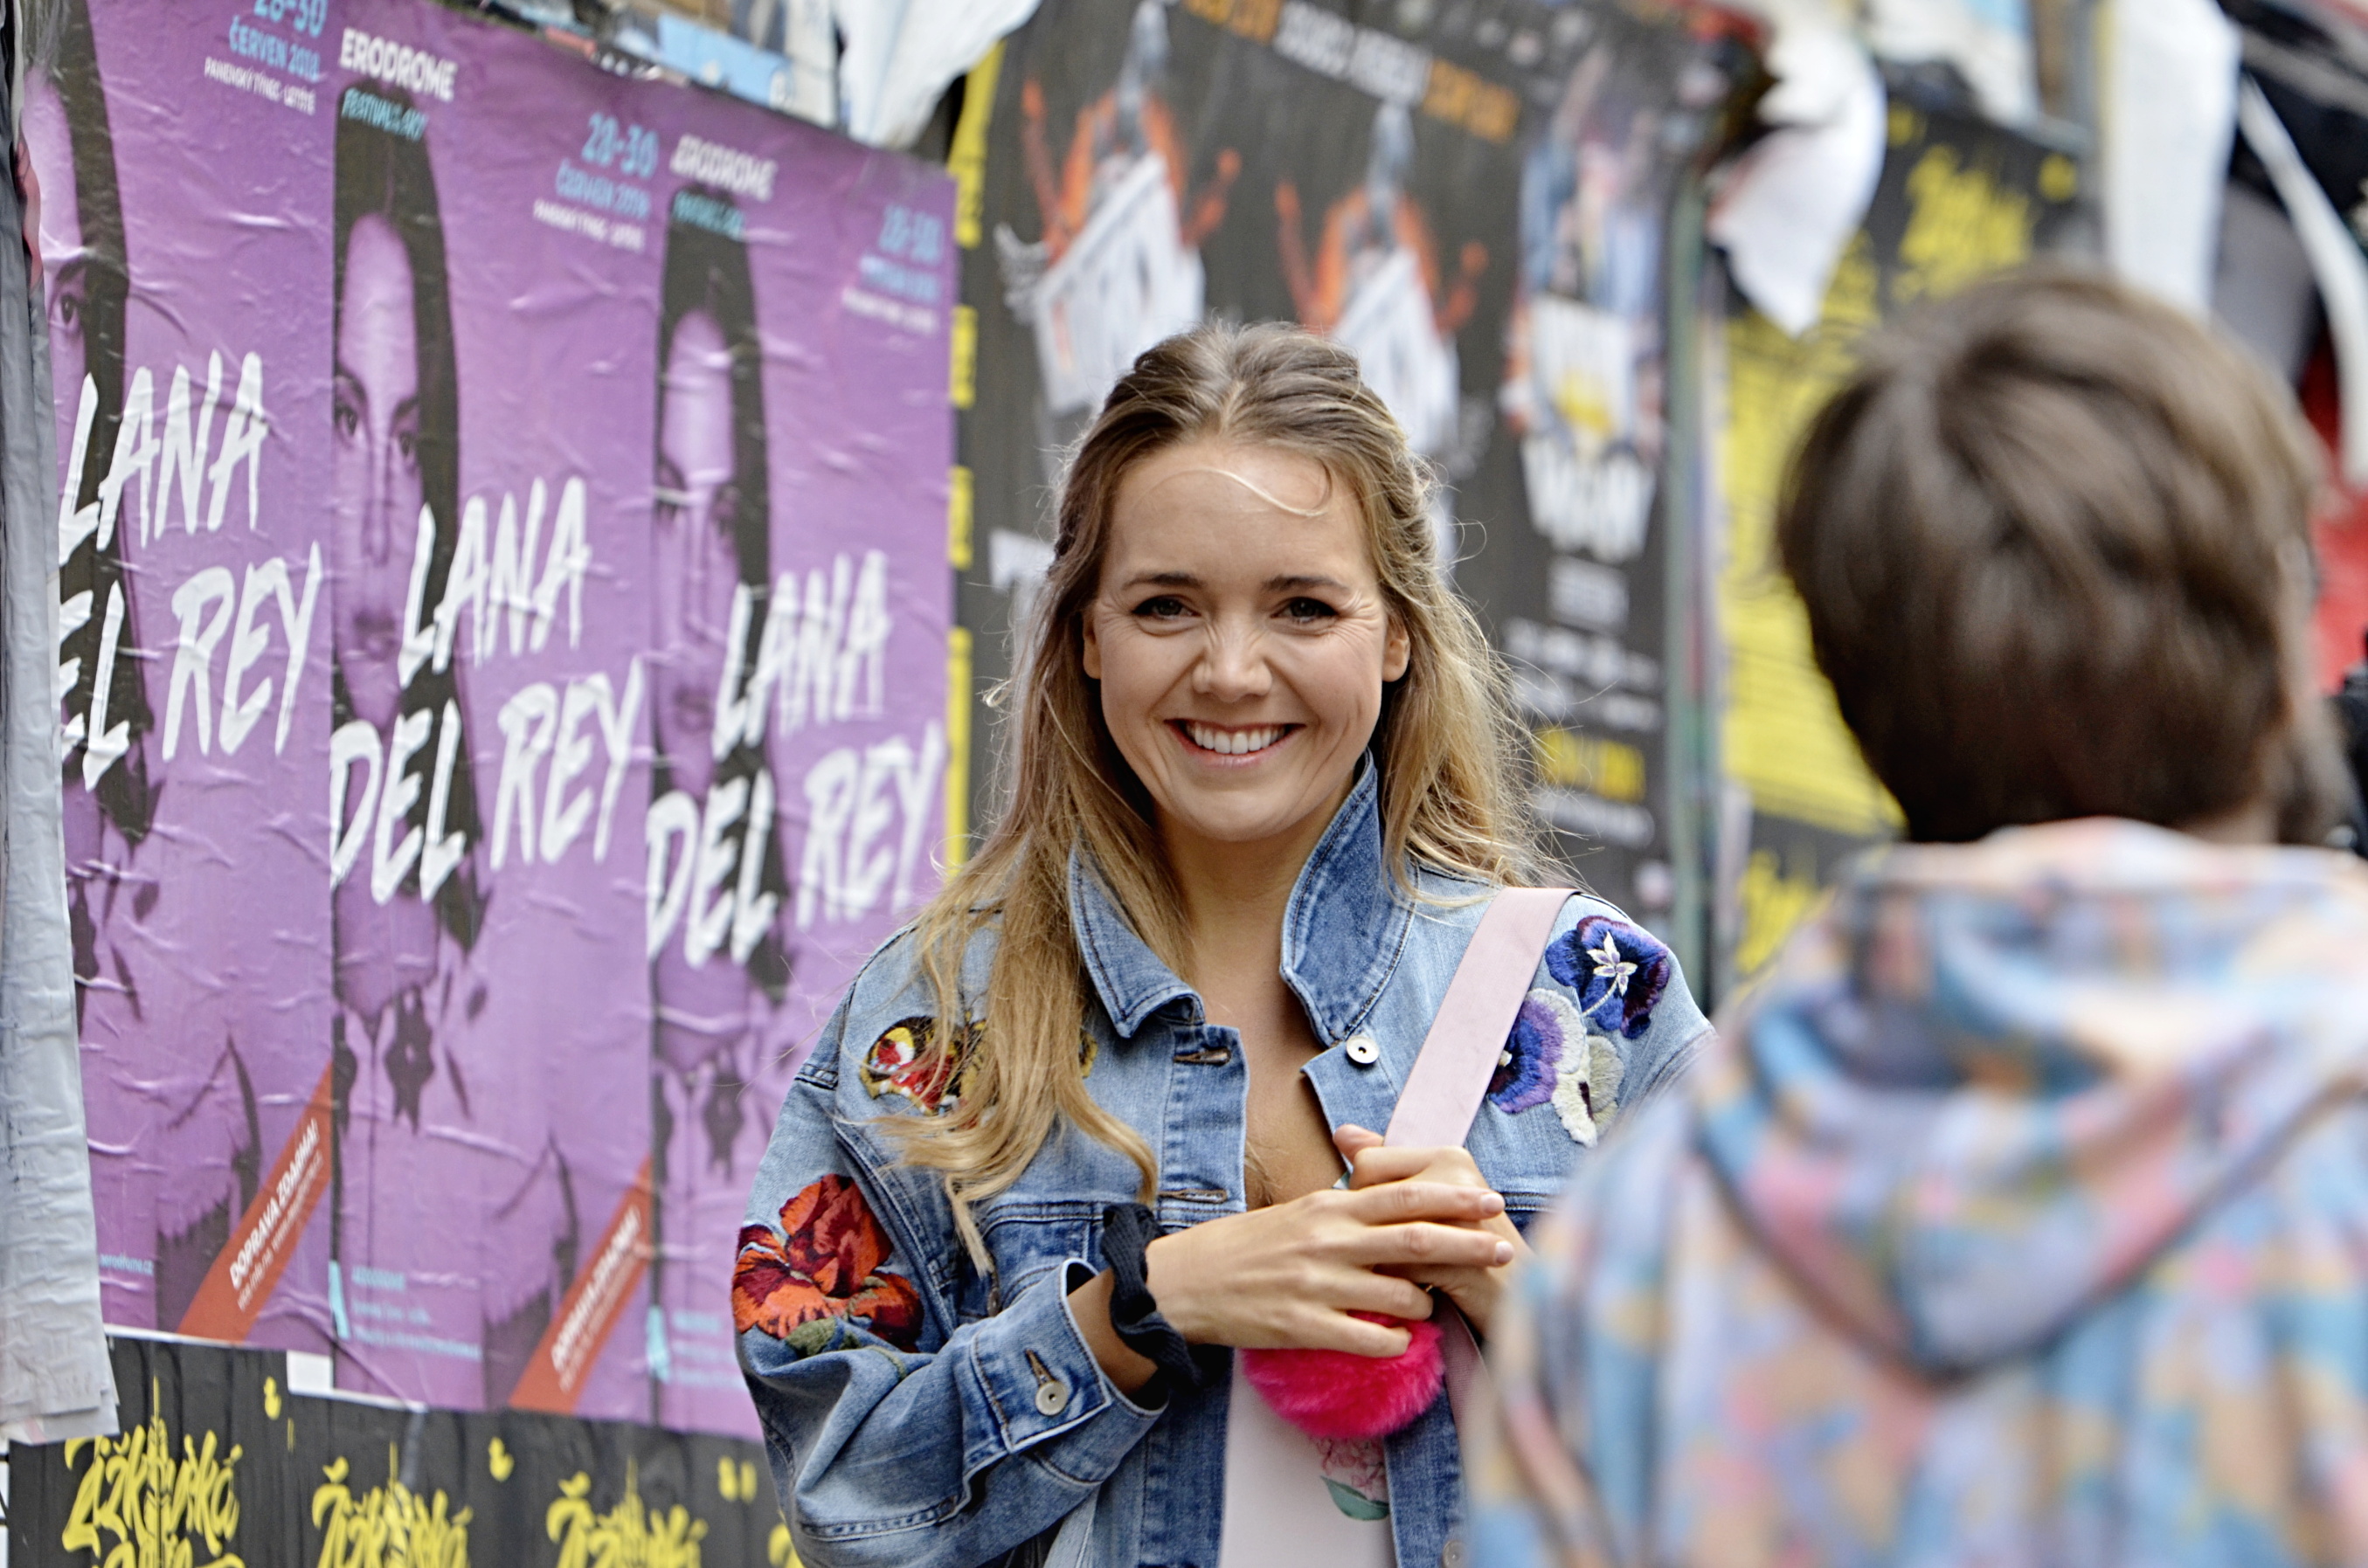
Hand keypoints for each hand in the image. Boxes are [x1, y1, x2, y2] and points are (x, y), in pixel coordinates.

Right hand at [1144, 1179, 1511, 1357]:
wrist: (1186, 1281)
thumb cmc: (1247, 1247)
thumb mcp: (1298, 1213)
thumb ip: (1347, 1208)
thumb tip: (1395, 1203)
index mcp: (1329, 1207)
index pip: (1404, 1196)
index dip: (1453, 1198)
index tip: (1492, 1201)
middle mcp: (1329, 1241)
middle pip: (1416, 1240)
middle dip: (1468, 1244)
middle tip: (1506, 1249)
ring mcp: (1318, 1284)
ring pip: (1400, 1295)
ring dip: (1426, 1305)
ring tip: (1428, 1307)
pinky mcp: (1304, 1325)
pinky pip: (1369, 1339)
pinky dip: (1395, 1343)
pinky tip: (1399, 1343)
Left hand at [1332, 1126, 1528, 1336]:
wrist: (1516, 1298)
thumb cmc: (1467, 1248)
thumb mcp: (1430, 1200)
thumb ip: (1387, 1164)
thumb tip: (1341, 1133)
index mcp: (1448, 1155)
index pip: (1368, 1163)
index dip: (1363, 1198)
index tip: (1385, 1223)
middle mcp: (1455, 1174)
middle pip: (1369, 1194)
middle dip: (1367, 1228)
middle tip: (1390, 1250)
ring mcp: (1459, 1214)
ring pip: (1379, 1231)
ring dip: (1378, 1257)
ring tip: (1396, 1271)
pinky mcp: (1458, 1257)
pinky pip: (1396, 1266)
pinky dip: (1393, 1283)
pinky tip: (1409, 1291)